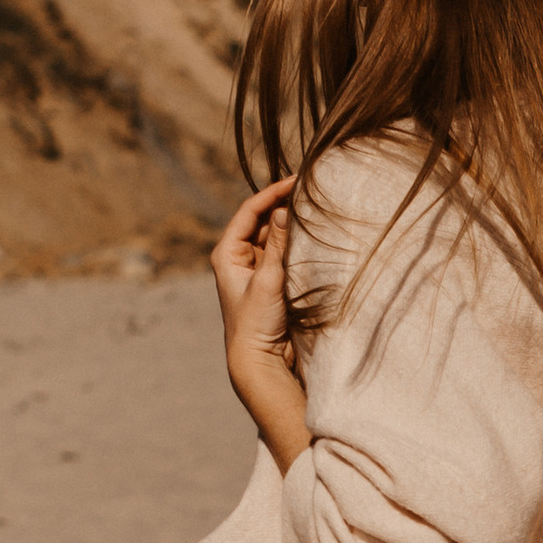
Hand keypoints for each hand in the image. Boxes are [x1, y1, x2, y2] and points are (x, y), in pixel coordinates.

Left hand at [210, 177, 309, 468]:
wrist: (259, 362)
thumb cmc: (255, 323)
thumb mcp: (268, 280)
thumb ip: (279, 244)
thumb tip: (285, 209)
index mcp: (227, 252)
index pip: (250, 211)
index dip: (272, 193)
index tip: (296, 180)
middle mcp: (240, 257)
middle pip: (265, 221)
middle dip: (286, 207)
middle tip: (312, 193)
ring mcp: (257, 270)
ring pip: (277, 237)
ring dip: (294, 226)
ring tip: (316, 212)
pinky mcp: (273, 283)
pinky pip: (286, 255)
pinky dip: (299, 245)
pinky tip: (315, 237)